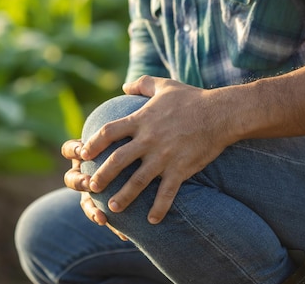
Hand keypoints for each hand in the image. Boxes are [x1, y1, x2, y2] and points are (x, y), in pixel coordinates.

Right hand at [62, 140, 128, 239]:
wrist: (137, 162)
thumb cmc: (127, 141)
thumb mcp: (121, 133)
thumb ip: (119, 133)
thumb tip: (132, 120)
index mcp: (83, 153)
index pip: (69, 150)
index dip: (74, 151)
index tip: (83, 152)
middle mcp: (83, 173)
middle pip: (71, 179)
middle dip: (79, 182)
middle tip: (90, 184)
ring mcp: (92, 191)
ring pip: (84, 202)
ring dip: (91, 209)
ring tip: (101, 217)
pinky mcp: (102, 206)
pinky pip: (103, 216)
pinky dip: (114, 226)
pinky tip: (125, 235)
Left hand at [80, 76, 235, 224]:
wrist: (222, 114)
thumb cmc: (192, 99)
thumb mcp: (164, 86)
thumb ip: (142, 84)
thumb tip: (125, 86)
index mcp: (141, 120)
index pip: (109, 132)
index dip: (93, 144)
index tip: (82, 154)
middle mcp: (149, 140)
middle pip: (118, 160)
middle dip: (103, 175)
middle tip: (92, 187)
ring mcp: (164, 157)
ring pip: (138, 181)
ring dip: (124, 196)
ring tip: (112, 208)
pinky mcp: (181, 169)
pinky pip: (167, 193)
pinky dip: (159, 208)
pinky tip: (152, 221)